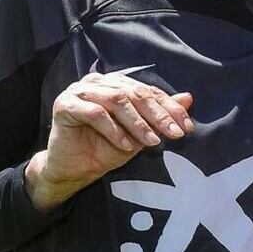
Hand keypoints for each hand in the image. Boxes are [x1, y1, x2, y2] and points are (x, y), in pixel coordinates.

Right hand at [28, 71, 194, 210]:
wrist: (74, 169)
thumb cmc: (106, 149)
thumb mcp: (140, 134)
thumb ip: (160, 116)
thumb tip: (188, 98)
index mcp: (116, 83)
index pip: (148, 91)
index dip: (170, 108)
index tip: (187, 127)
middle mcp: (98, 82)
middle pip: (134, 94)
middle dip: (158, 115)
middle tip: (175, 133)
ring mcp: (79, 90)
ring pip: (116, 100)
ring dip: (138, 123)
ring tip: (152, 142)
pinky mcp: (64, 104)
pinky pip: (94, 113)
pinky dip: (113, 129)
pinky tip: (125, 145)